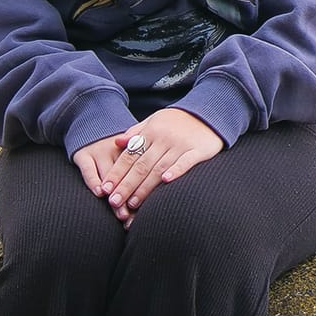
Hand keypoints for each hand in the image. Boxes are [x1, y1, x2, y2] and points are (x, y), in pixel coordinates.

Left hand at [96, 108, 224, 223]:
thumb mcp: (155, 120)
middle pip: (142, 166)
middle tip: (114, 202)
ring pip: (159, 168)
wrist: (209, 112)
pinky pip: (186, 162)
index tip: (106, 189)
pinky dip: (176, 171)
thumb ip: (136, 132)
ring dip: (145, 187)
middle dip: (126, 185)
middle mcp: (164, 138)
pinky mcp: (198, 150)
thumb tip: (116, 143)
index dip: (117, 173)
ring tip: (133, 203)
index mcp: (151, 132)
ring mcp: (181, 144)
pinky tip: (166, 181)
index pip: (129, 155)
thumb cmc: (178, 121)